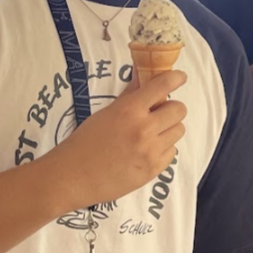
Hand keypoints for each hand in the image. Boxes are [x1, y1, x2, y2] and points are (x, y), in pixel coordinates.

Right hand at [45, 69, 187, 209]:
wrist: (72, 177)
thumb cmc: (84, 142)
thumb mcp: (106, 113)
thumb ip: (130, 96)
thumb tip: (142, 76)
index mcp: (129, 110)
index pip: (162, 86)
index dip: (175, 79)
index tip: (180, 78)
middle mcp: (143, 129)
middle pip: (179, 110)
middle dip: (171, 110)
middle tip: (157, 114)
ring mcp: (150, 151)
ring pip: (179, 130)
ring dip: (168, 129)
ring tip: (150, 135)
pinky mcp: (154, 170)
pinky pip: (172, 152)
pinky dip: (163, 149)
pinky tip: (145, 152)